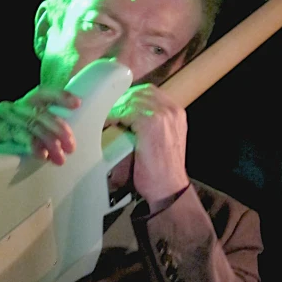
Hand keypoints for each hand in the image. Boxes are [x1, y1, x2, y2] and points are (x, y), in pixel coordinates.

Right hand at [0, 87, 80, 164]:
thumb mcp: (22, 138)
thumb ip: (40, 137)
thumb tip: (65, 148)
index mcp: (22, 106)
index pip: (44, 94)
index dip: (60, 96)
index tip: (78, 103)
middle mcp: (13, 107)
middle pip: (40, 111)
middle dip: (59, 128)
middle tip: (71, 146)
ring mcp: (2, 116)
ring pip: (31, 123)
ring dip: (48, 140)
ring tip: (59, 158)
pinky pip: (16, 134)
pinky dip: (30, 144)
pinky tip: (40, 154)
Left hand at [106, 84, 188, 208]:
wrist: (169, 189)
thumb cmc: (162, 171)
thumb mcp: (163, 141)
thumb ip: (152, 125)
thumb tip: (127, 117)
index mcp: (176, 112)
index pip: (149, 92)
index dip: (130, 97)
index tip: (117, 105)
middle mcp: (172, 110)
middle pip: (140, 93)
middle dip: (121, 101)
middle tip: (107, 112)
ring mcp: (163, 115)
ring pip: (131, 100)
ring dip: (116, 109)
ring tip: (105, 118)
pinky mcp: (150, 122)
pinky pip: (126, 112)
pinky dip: (114, 117)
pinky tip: (107, 124)